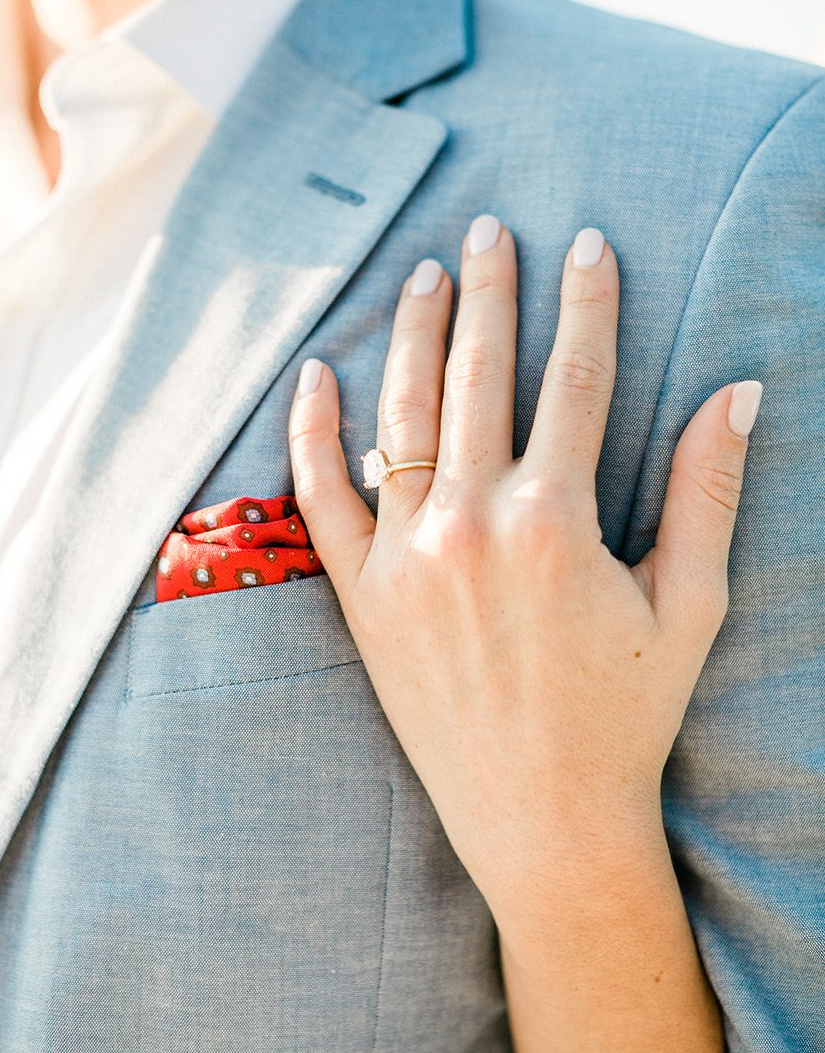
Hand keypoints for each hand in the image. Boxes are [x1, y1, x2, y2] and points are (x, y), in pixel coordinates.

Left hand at [287, 216, 761, 920]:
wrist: (543, 822)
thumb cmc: (626, 718)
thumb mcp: (688, 606)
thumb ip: (705, 492)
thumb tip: (740, 392)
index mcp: (555, 521)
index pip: (576, 378)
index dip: (587, 301)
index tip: (588, 242)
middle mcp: (471, 524)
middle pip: (482, 374)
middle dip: (492, 291)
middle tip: (491, 230)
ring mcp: (406, 558)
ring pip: (403, 415)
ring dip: (416, 335)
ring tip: (425, 275)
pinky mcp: (362, 596)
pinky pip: (322, 495)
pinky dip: (312, 431)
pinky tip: (317, 373)